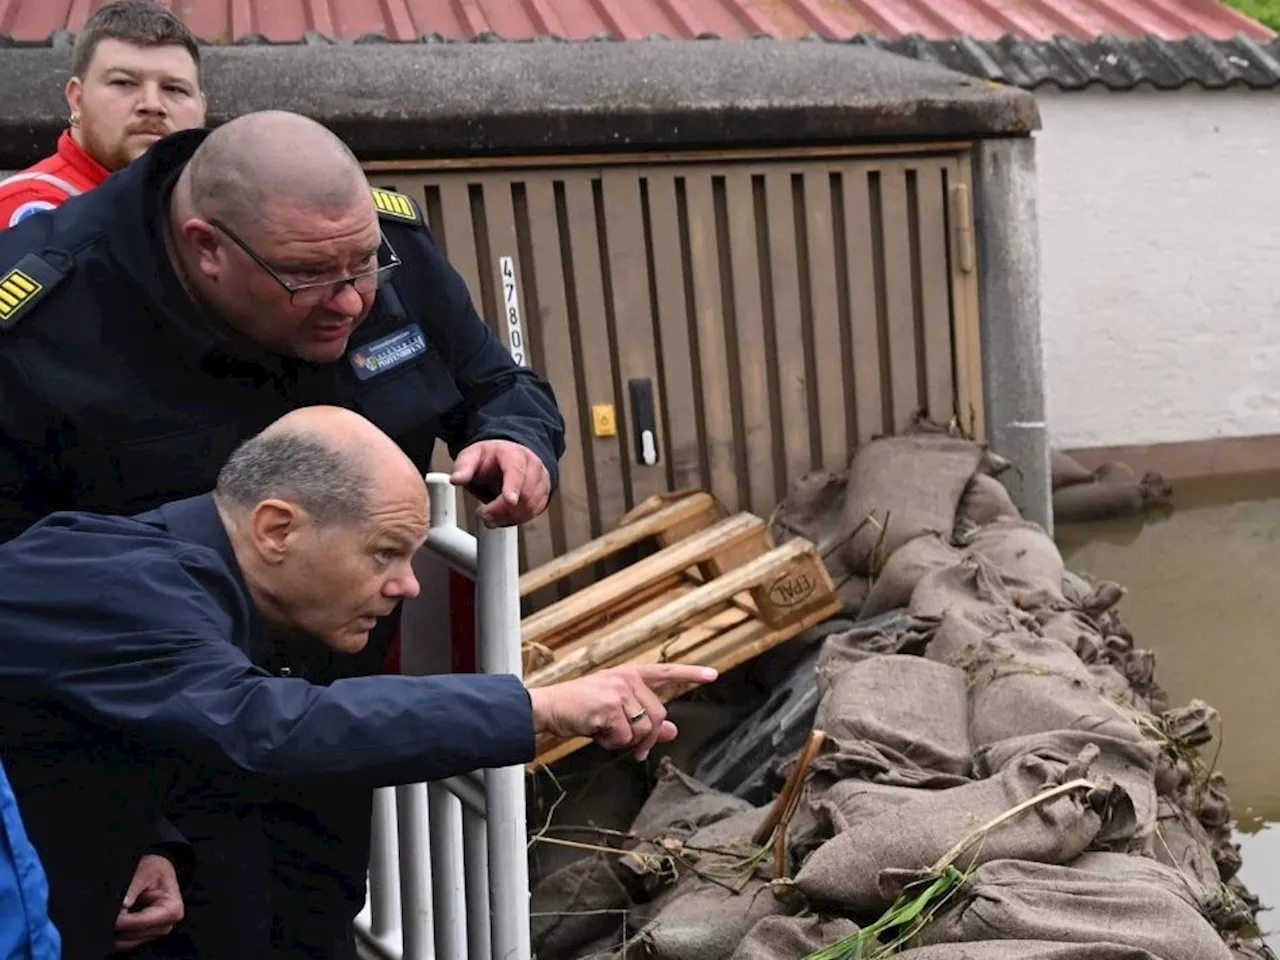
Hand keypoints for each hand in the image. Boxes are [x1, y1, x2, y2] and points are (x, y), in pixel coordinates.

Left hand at [113, 854, 183, 950]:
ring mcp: (155, 932)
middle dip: (117, 924)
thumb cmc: (156, 869)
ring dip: (116, 929)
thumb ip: (133, 887)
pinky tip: (118, 917)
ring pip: (126, 941)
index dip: (121, 920)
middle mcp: (166, 925)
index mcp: (172, 910)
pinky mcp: (145, 935)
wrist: (159, 871)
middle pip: (132, 935)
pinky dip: (118, 931)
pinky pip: (126, 940)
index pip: (140, 923)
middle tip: (108, 909)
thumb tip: (123, 905)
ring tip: (114, 911)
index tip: (108, 911)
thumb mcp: (146, 871)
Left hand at [451, 439, 550, 526]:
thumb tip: (457, 479)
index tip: (509, 500)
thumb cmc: (490, 458)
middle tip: (483, 514)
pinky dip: (516, 519)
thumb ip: (464, 467)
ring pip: (531, 506)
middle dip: (502, 509)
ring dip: (509, 517)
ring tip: (490, 516)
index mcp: (513, 454)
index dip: (514, 487)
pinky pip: (533, 513)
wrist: (508, 458)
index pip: (516, 471)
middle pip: (525, 494)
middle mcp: (532, 466)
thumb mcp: (472, 456)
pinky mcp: (543, 494)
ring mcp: (541, 481)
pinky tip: (503, 516)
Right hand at [529, 663, 718, 761]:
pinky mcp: (610, 705)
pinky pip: (625, 737)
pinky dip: (612, 743)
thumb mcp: (616, 713)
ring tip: (605, 733)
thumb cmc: (581, 710)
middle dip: (646, 738)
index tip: (713, 675)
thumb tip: (673, 732)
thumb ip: (646, 720)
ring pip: (644, 729)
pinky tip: (596, 732)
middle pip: (659, 716)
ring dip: (626, 741)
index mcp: (630, 676)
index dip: (691, 674)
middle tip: (630, 747)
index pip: (666, 672)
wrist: (549, 708)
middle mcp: (628, 679)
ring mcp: (619, 690)